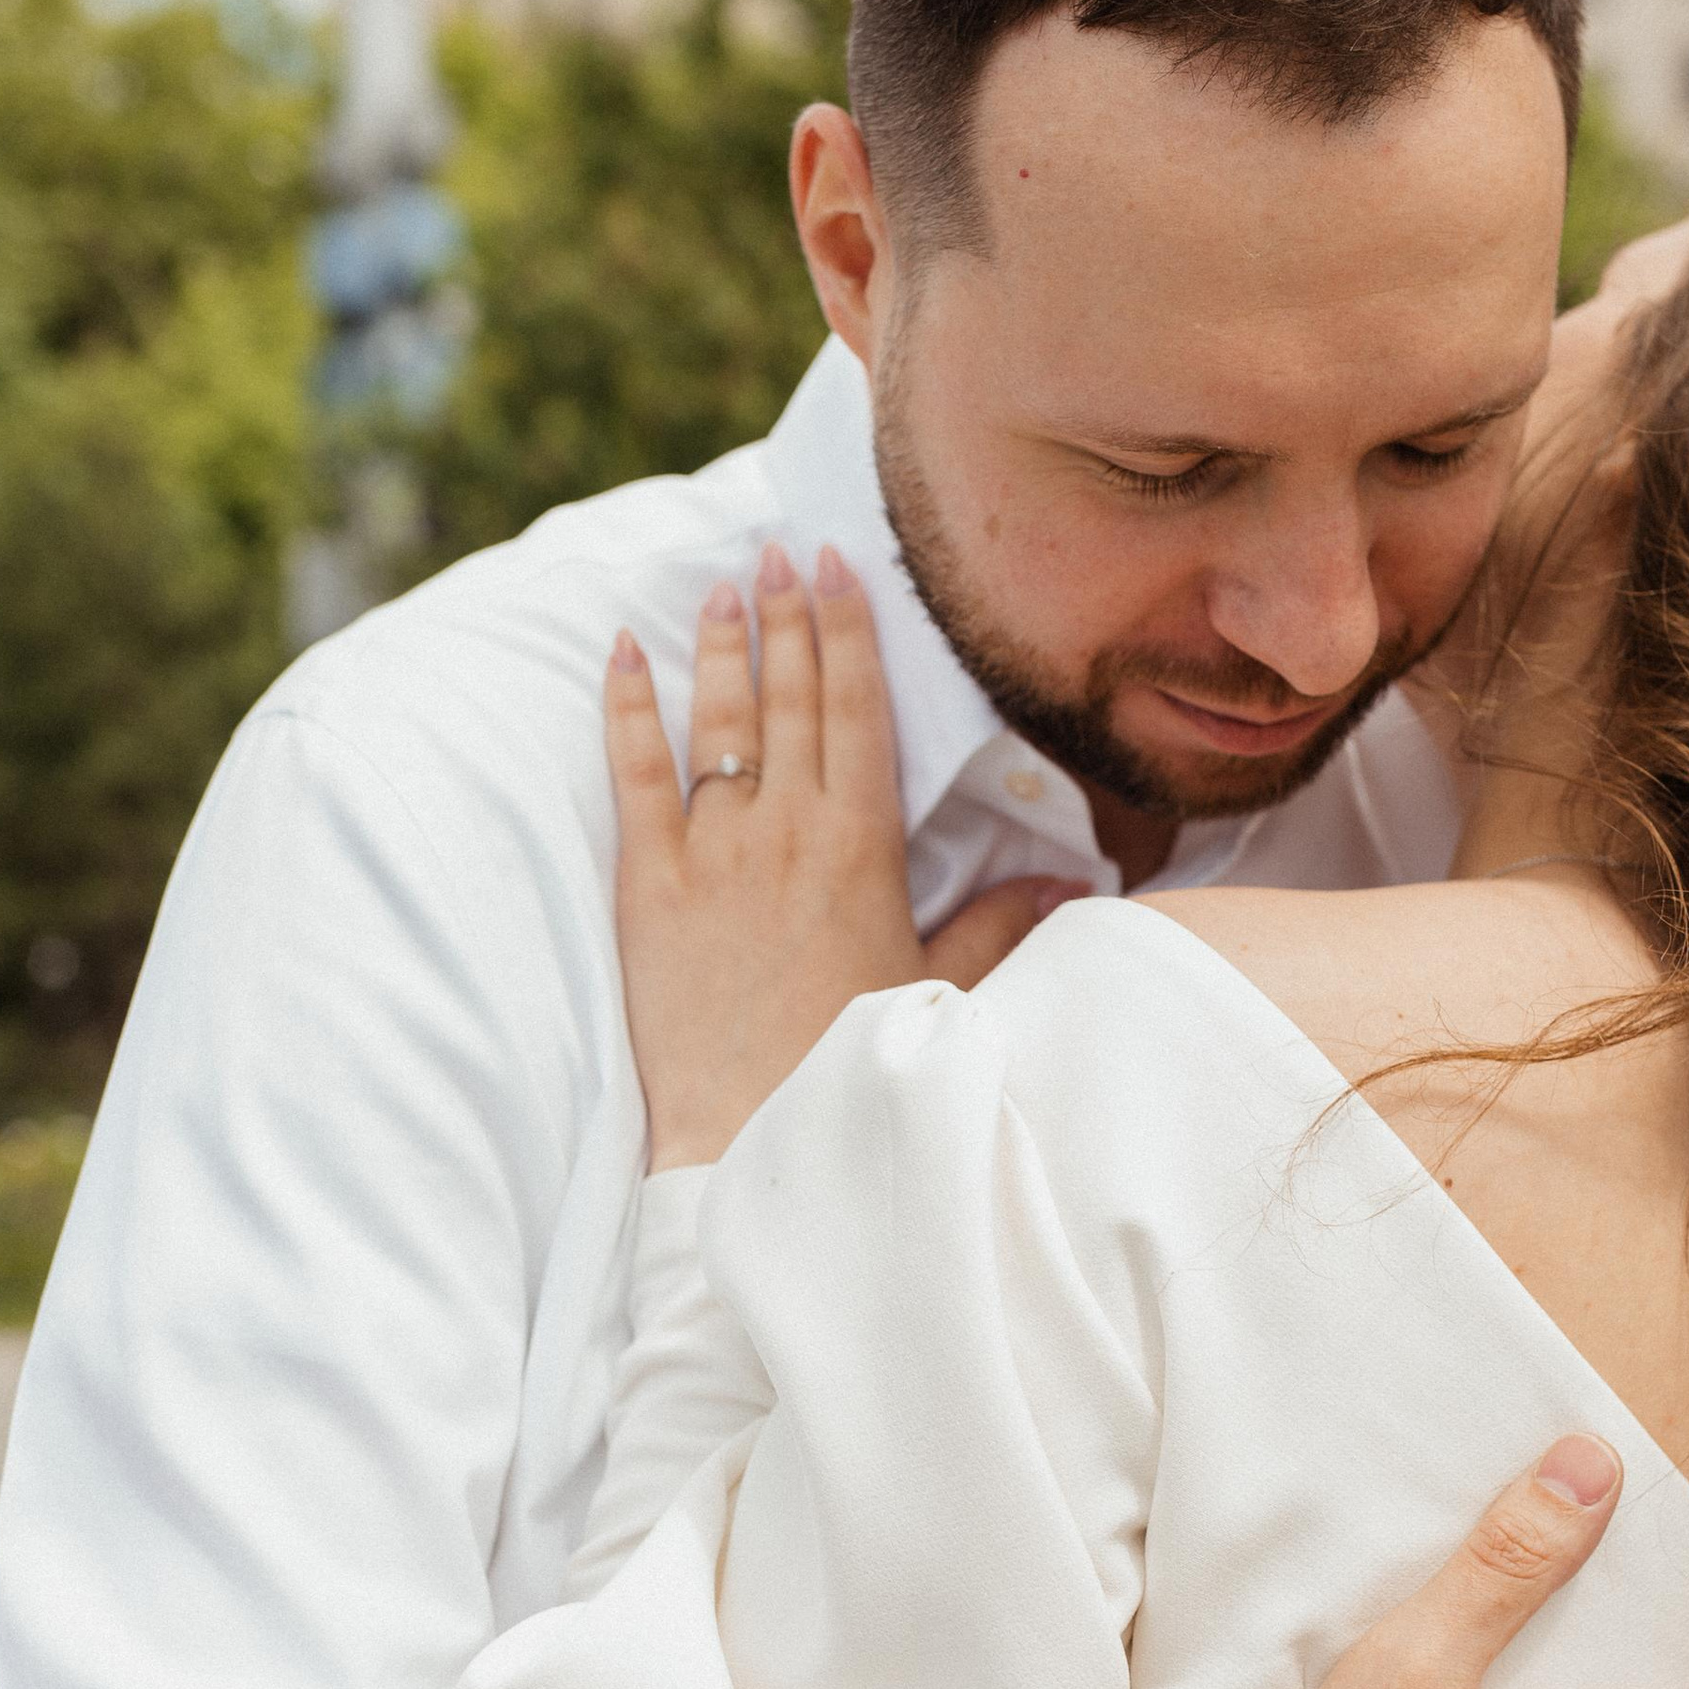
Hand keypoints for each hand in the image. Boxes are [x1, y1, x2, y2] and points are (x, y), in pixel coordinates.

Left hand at [606, 545, 1071, 1166]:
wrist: (752, 1141)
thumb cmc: (847, 1071)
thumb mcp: (938, 991)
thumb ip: (995, 925)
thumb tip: (1065, 883)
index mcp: (861, 846)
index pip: (858, 710)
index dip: (848, 630)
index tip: (838, 566)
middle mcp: (787, 831)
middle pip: (791, 697)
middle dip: (786, 615)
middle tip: (780, 548)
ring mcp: (712, 853)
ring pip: (719, 722)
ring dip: (719, 646)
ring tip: (720, 584)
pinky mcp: (648, 886)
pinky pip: (632, 775)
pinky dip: (627, 708)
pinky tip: (623, 653)